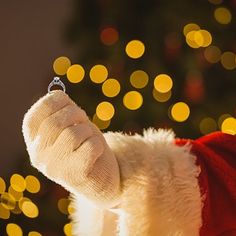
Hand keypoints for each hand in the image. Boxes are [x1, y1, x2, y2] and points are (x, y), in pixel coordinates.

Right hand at [22, 90, 120, 206]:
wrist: (102, 179)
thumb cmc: (85, 147)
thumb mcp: (71, 126)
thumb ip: (61, 111)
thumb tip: (56, 92)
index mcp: (34, 141)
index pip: (33, 116)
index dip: (53, 102)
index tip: (68, 104)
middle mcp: (38, 156)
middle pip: (54, 123)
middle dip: (75, 114)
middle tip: (83, 120)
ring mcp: (54, 168)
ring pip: (73, 134)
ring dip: (88, 131)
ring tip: (89, 138)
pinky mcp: (74, 175)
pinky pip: (90, 146)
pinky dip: (98, 143)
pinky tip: (96, 152)